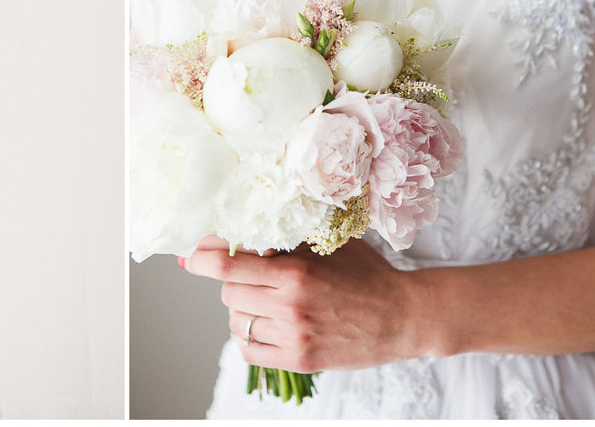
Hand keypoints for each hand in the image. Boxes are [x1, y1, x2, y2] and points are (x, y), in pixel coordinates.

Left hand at [183, 238, 419, 372]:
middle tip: (253, 277)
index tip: (192, 257)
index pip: (228, 266)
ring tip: (265, 300)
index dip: (203, 259)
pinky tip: (265, 324)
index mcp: (294, 271)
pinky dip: (248, 336)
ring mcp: (294, 336)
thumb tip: (234, 236)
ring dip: (242, 309)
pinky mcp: (300, 359)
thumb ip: (282, 239)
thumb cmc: (364, 273)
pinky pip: (249, 350)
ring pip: (236, 321)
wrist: (402, 316)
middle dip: (233, 281)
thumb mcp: (325, 244)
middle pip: (228, 293)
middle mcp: (290, 305)